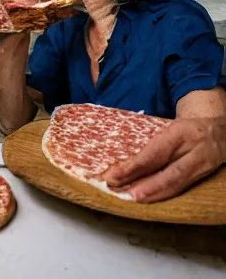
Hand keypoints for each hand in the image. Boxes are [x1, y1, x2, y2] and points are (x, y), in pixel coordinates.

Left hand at [101, 117, 225, 202]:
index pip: (155, 152)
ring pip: (176, 184)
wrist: (219, 134)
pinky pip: (180, 188)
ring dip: (152, 194)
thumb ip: (151, 146)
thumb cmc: (187, 131)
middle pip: (169, 172)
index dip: (134, 166)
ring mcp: (202, 166)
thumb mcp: (169, 130)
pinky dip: (162, 195)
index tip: (114, 175)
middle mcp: (195, 151)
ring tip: (131, 199)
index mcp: (181, 133)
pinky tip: (146, 199)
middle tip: (123, 194)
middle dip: (145, 186)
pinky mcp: (203, 177)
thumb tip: (121, 166)